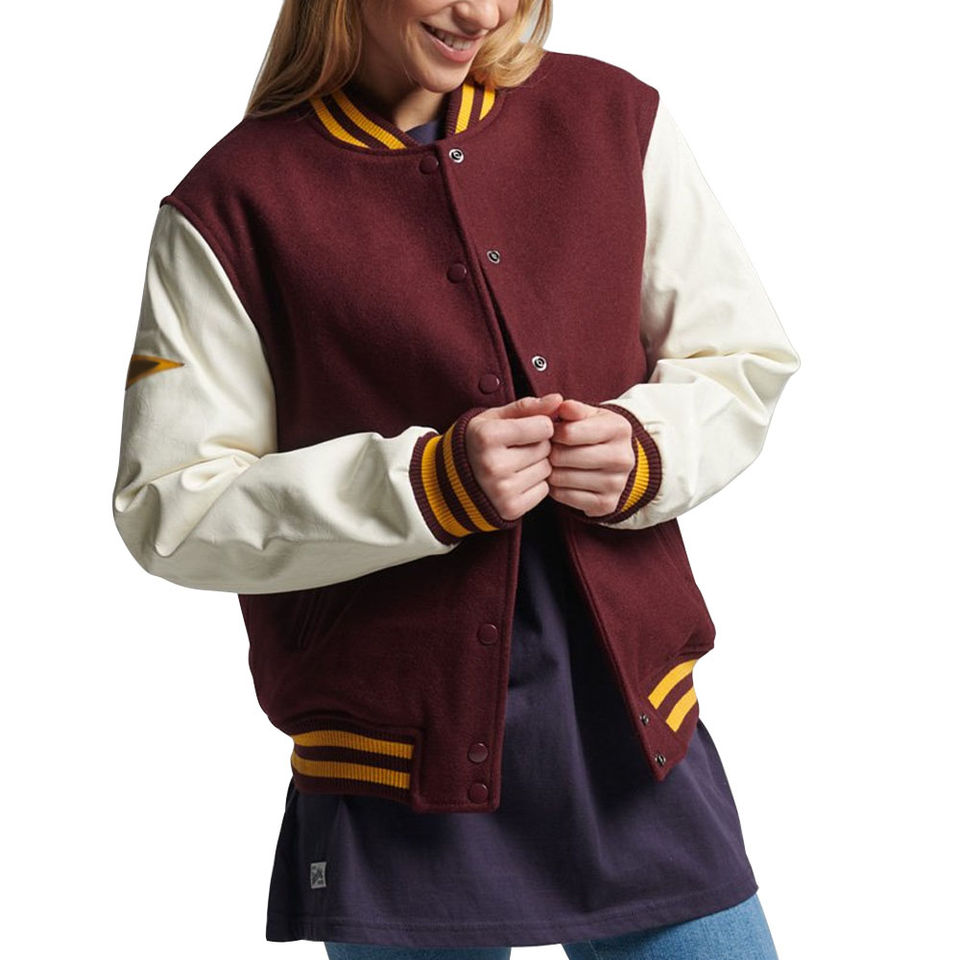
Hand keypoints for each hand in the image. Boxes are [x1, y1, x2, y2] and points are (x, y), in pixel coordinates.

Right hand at [464, 393, 564, 521]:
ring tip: (516, 464)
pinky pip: (544, 490)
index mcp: (487, 436)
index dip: (539, 425)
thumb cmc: (478, 443)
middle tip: (518, 448)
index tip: (525, 429)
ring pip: (547, 470)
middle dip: (538, 445)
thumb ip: (527, 406)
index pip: (543, 426)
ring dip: (538, 465)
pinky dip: (535, 484)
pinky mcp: (510, 509)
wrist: (451, 482)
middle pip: (546, 448)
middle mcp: (493, 465)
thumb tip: (559, 399)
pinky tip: (517, 480)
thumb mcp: (494, 418)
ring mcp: (501, 490)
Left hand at [546, 399, 634, 516]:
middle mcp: (623, 458)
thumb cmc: (593, 433)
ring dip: (550, 471)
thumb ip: (572, 408)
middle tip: (551, 450)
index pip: (569, 433)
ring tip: (555, 464)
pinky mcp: (606, 504)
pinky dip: (556, 489)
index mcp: (619, 428)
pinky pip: (564, 497)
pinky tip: (562, 479)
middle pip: (563, 456)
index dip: (552, 432)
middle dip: (550, 452)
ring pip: (561, 478)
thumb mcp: (588, 415)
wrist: (615, 461)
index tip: (552, 433)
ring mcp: (617, 484)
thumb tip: (560, 405)